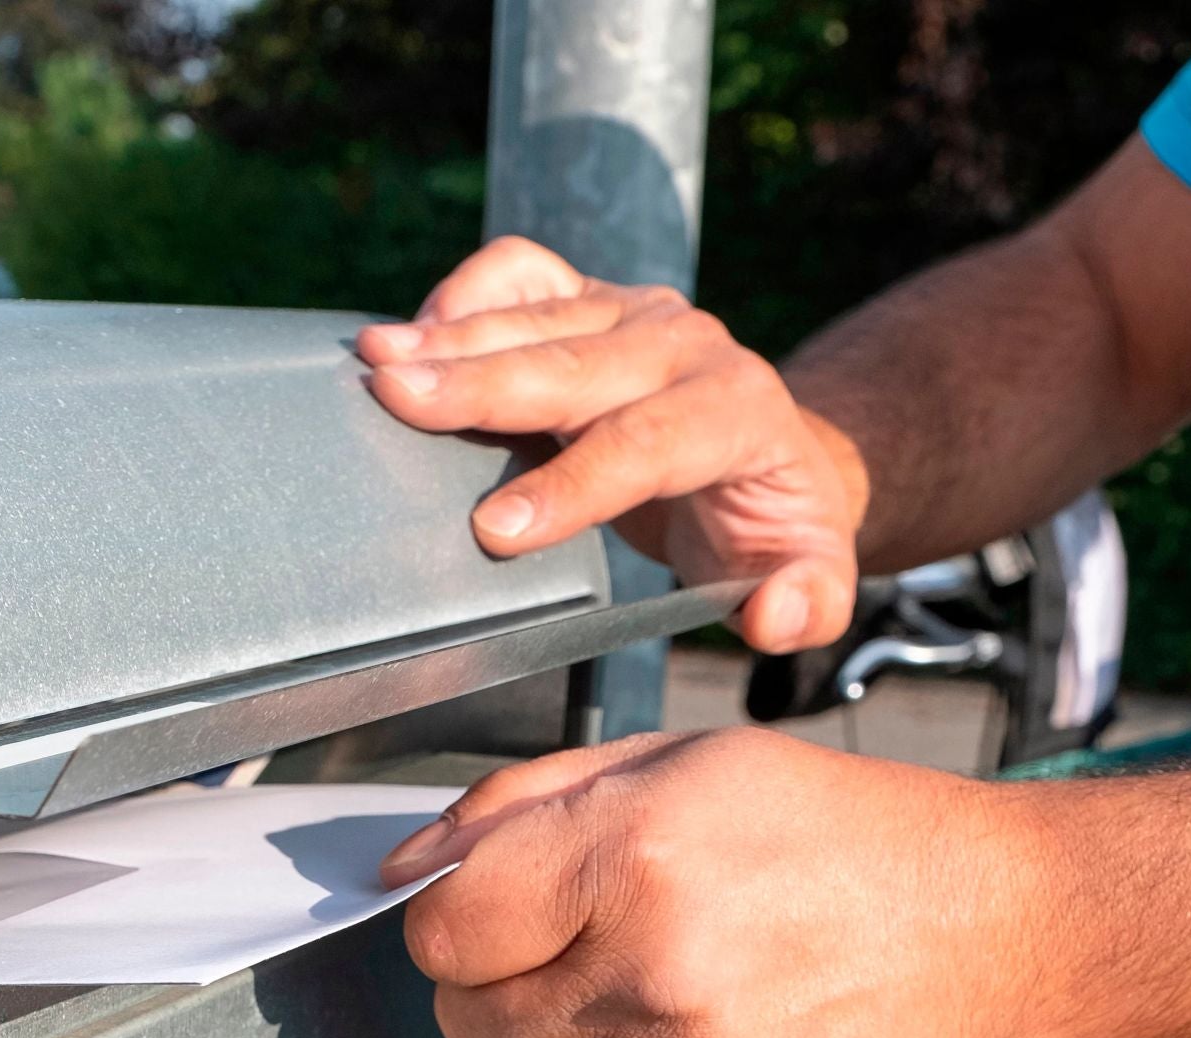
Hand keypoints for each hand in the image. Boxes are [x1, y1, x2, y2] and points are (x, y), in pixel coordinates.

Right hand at [356, 238, 870, 654]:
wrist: (773, 453)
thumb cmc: (773, 526)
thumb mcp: (813, 579)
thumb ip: (807, 603)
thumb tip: (773, 612)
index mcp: (738, 411)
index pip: (648, 443)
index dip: (572, 486)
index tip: (494, 531)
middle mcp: (685, 344)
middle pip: (575, 364)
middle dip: (482, 385)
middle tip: (399, 402)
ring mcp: (632, 311)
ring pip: (539, 316)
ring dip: (452, 338)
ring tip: (377, 362)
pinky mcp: (589, 297)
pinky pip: (524, 272)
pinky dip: (468, 293)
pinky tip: (415, 331)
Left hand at [381, 729, 1036, 1037]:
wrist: (978, 931)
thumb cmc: (824, 834)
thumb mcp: (672, 763)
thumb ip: (517, 807)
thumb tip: (401, 870)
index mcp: (634, 860)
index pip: (441, 933)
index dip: (455, 915)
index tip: (501, 906)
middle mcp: (656, 979)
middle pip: (468, 1016)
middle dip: (499, 978)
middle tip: (581, 943)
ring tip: (646, 988)